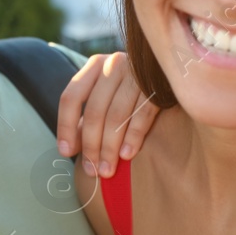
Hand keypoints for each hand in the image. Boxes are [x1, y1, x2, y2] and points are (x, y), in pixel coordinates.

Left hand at [57, 52, 157, 176]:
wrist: (169, 67)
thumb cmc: (129, 87)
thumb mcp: (104, 93)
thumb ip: (86, 118)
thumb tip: (69, 149)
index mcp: (94, 66)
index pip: (71, 97)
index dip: (66, 126)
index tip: (66, 152)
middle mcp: (113, 65)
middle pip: (95, 111)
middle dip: (91, 145)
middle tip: (91, 170)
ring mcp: (136, 73)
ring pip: (116, 116)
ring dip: (110, 147)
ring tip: (107, 170)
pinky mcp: (158, 84)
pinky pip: (142, 115)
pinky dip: (133, 137)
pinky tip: (126, 155)